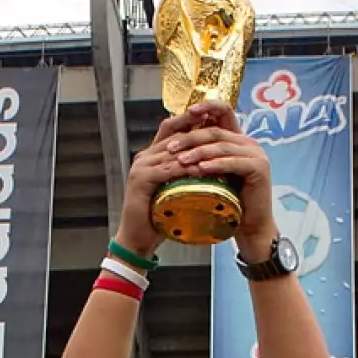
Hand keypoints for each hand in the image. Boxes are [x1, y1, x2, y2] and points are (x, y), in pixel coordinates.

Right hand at [113, 110, 206, 257]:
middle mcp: (144, 157)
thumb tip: (210, 168)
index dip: (191, 120)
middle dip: (197, 129)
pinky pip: (167, 169)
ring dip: (196, 149)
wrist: (137, 240)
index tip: (213, 117)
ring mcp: (141, 167)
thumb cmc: (158, 218)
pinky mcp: (141, 179)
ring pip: (173, 150)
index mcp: (151, 156)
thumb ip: (185, 176)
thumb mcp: (174, 190)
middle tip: (220, 126)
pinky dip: (186, 168)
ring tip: (217, 147)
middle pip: (173, 133)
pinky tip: (202, 169)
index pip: (171, 129)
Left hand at [163, 100, 277, 261]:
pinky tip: (199, 169)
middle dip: (190, 138)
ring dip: (198, 152)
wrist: (250, 226)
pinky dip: (215, 165)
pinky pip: (233, 162)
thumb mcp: (212, 173)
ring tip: (180, 161)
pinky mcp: (260, 168)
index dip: (206, 106)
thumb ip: (202, 155)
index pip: (224, 111)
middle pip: (216, 131)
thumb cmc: (228, 201)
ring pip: (222, 146)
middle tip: (171, 148)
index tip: (186, 112)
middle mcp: (249, 143)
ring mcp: (257, 154)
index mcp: (238, 139)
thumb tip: (173, 141)